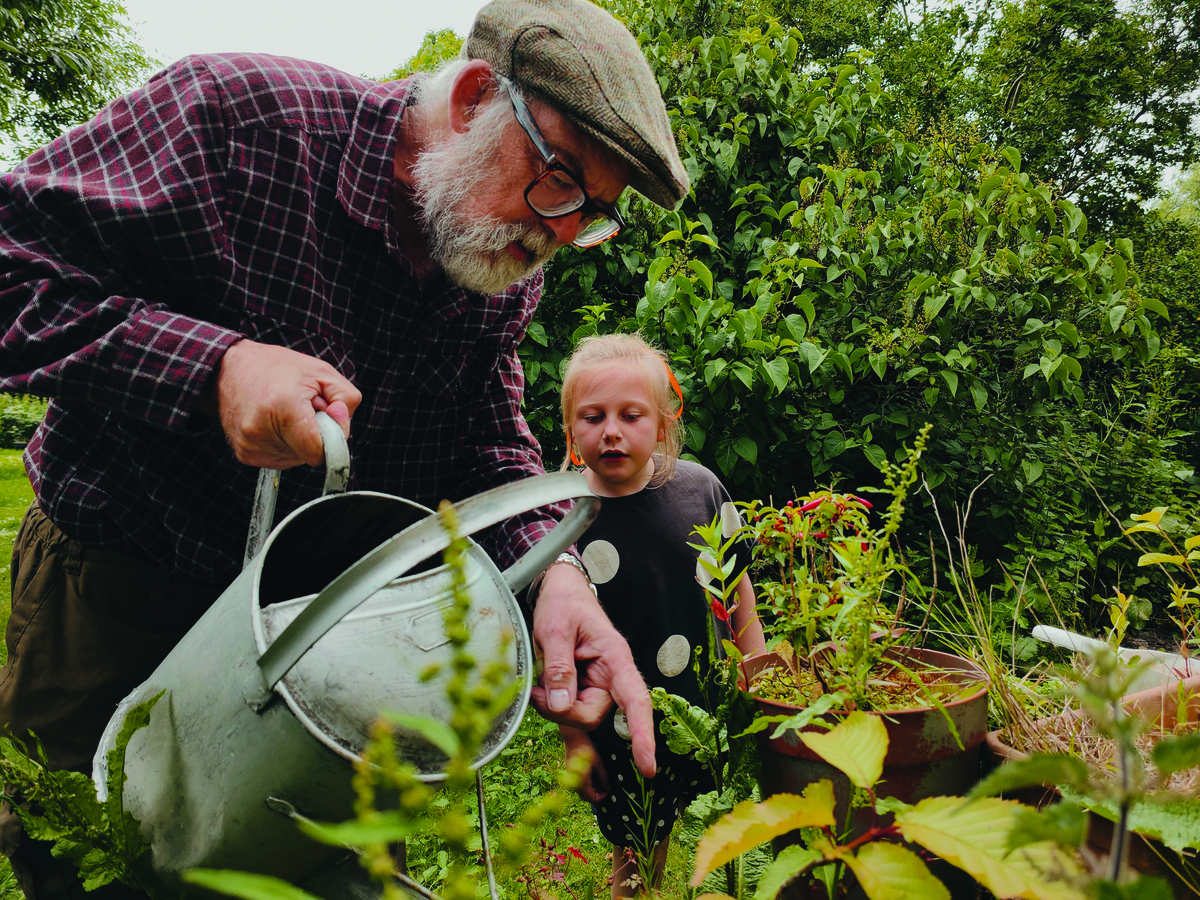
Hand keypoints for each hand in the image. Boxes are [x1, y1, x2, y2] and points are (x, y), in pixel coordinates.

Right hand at [208, 340, 361, 467]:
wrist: (228, 369)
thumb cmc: (278, 368)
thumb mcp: (322, 372)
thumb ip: (346, 399)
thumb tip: (342, 427)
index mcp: (283, 409)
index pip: (319, 451)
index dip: (331, 436)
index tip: (326, 416)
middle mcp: (261, 432)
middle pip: (309, 455)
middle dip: (314, 434)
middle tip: (301, 408)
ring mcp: (250, 446)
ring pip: (297, 459)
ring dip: (299, 439)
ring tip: (285, 412)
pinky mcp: (245, 454)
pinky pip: (281, 459)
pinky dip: (285, 444)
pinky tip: (273, 423)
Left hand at [531, 564, 656, 776]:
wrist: (560, 591)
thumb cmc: (563, 604)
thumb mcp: (555, 629)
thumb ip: (559, 666)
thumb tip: (560, 706)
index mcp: (615, 657)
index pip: (635, 700)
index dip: (642, 734)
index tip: (648, 766)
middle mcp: (611, 675)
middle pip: (592, 715)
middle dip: (561, 711)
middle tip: (534, 690)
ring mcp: (597, 684)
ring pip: (577, 715)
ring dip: (552, 705)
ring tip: (537, 678)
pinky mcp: (583, 688)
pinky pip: (570, 709)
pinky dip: (552, 705)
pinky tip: (540, 689)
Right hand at [560, 726, 608, 802]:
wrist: (573, 736)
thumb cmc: (587, 748)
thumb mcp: (598, 762)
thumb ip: (603, 777)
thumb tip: (608, 787)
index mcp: (581, 781)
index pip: (591, 798)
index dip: (601, 797)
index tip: (608, 791)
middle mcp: (574, 781)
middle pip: (586, 795)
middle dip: (597, 793)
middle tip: (605, 785)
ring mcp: (570, 776)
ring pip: (582, 789)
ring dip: (592, 788)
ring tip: (601, 779)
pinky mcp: (570, 771)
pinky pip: (578, 782)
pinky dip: (587, 782)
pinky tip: (594, 774)